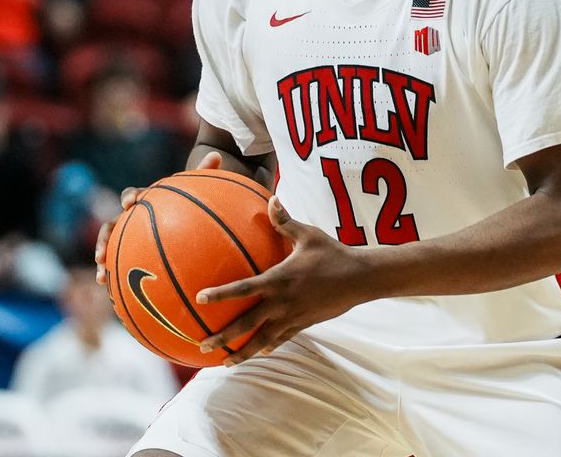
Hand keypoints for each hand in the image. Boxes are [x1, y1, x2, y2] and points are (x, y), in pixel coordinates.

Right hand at [94, 151, 221, 284]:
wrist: (178, 219)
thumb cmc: (187, 203)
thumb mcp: (196, 190)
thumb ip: (204, 174)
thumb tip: (217, 155)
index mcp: (144, 201)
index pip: (132, 195)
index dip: (130, 197)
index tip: (131, 203)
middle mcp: (130, 219)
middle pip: (111, 225)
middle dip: (104, 237)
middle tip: (102, 251)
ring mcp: (127, 239)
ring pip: (109, 249)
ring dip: (103, 260)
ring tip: (102, 275)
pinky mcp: (128, 255)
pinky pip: (119, 267)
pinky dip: (114, 278)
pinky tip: (113, 292)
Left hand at [195, 197, 369, 364]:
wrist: (360, 278)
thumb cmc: (333, 253)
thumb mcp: (308, 235)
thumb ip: (285, 221)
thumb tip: (271, 199)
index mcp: (279, 279)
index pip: (243, 288)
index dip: (220, 294)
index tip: (200, 298)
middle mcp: (282, 302)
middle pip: (247, 323)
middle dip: (224, 336)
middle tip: (203, 345)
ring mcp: (293, 317)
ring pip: (263, 339)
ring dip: (243, 352)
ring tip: (225, 363)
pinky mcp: (304, 324)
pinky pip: (283, 338)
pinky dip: (270, 345)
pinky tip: (261, 351)